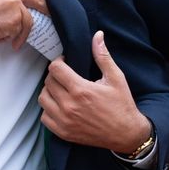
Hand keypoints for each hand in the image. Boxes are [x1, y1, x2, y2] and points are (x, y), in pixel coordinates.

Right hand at [0, 0, 47, 55]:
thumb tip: (23, 8)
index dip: (36, 2)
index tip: (43, 8)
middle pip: (39, 0)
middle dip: (46, 12)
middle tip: (49, 20)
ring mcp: (14, 3)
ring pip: (28, 20)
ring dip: (19, 33)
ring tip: (4, 37)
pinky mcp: (14, 19)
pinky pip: (20, 31)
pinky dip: (12, 38)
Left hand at [38, 31, 151, 152]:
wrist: (125, 133)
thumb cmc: (122, 104)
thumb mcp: (116, 78)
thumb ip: (103, 56)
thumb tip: (97, 35)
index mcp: (81, 90)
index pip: (55, 69)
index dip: (59, 62)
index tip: (66, 63)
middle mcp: (69, 106)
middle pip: (48, 82)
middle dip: (55, 75)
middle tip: (65, 76)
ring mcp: (64, 120)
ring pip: (43, 98)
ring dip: (49, 91)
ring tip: (61, 90)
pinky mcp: (63, 132)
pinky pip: (44, 117)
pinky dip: (49, 109)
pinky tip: (60, 105)